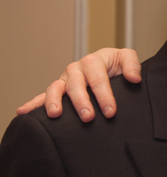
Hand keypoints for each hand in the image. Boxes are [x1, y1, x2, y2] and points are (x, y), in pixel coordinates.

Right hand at [15, 48, 141, 121]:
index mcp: (94, 61)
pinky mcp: (58, 90)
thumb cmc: (118, 65)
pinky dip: (33, 103)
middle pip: (76, 85)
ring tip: (55, 114)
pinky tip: (22, 111)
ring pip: (56, 89)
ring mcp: (65, 80)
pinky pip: (43, 96)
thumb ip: (131, 64)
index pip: (98, 78)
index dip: (104, 95)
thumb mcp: (126, 59)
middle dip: (82, 102)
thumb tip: (134, 78)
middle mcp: (76, 70)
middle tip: (89, 117)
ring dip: (54, 102)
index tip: (110, 111)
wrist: (110, 68)